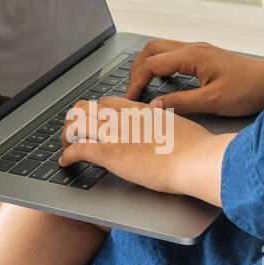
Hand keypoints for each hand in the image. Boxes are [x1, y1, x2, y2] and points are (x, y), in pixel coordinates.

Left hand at [60, 96, 233, 205]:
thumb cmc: (198, 149)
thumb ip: (167, 124)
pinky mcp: (111, 154)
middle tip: (74, 134)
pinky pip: (78, 148)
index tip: (96, 123)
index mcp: (143, 111)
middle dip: (76, 121)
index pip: (110, 102)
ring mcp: (116, 134)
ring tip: (65, 147)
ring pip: (76, 123)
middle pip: (87, 108)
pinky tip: (65, 162)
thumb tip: (165, 124)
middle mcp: (125, 118)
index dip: (98, 112)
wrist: (198, 158)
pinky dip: (67, 155)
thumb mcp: (182, 127)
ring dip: (66, 136)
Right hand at [124, 40, 263, 116]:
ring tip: (142, 87)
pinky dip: (161, 67)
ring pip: (162, 50)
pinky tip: (162, 83)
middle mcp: (193, 48)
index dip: (136, 81)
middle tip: (131, 91)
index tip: (130, 99)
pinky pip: (173, 56)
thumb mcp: (212, 101)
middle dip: (137, 69)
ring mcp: (199, 51)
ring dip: (148, 66)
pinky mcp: (205, 57)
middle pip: (152, 50)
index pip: (152, 64)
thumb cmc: (248, 89)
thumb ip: (180, 103)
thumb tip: (154, 106)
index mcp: (192, 56)